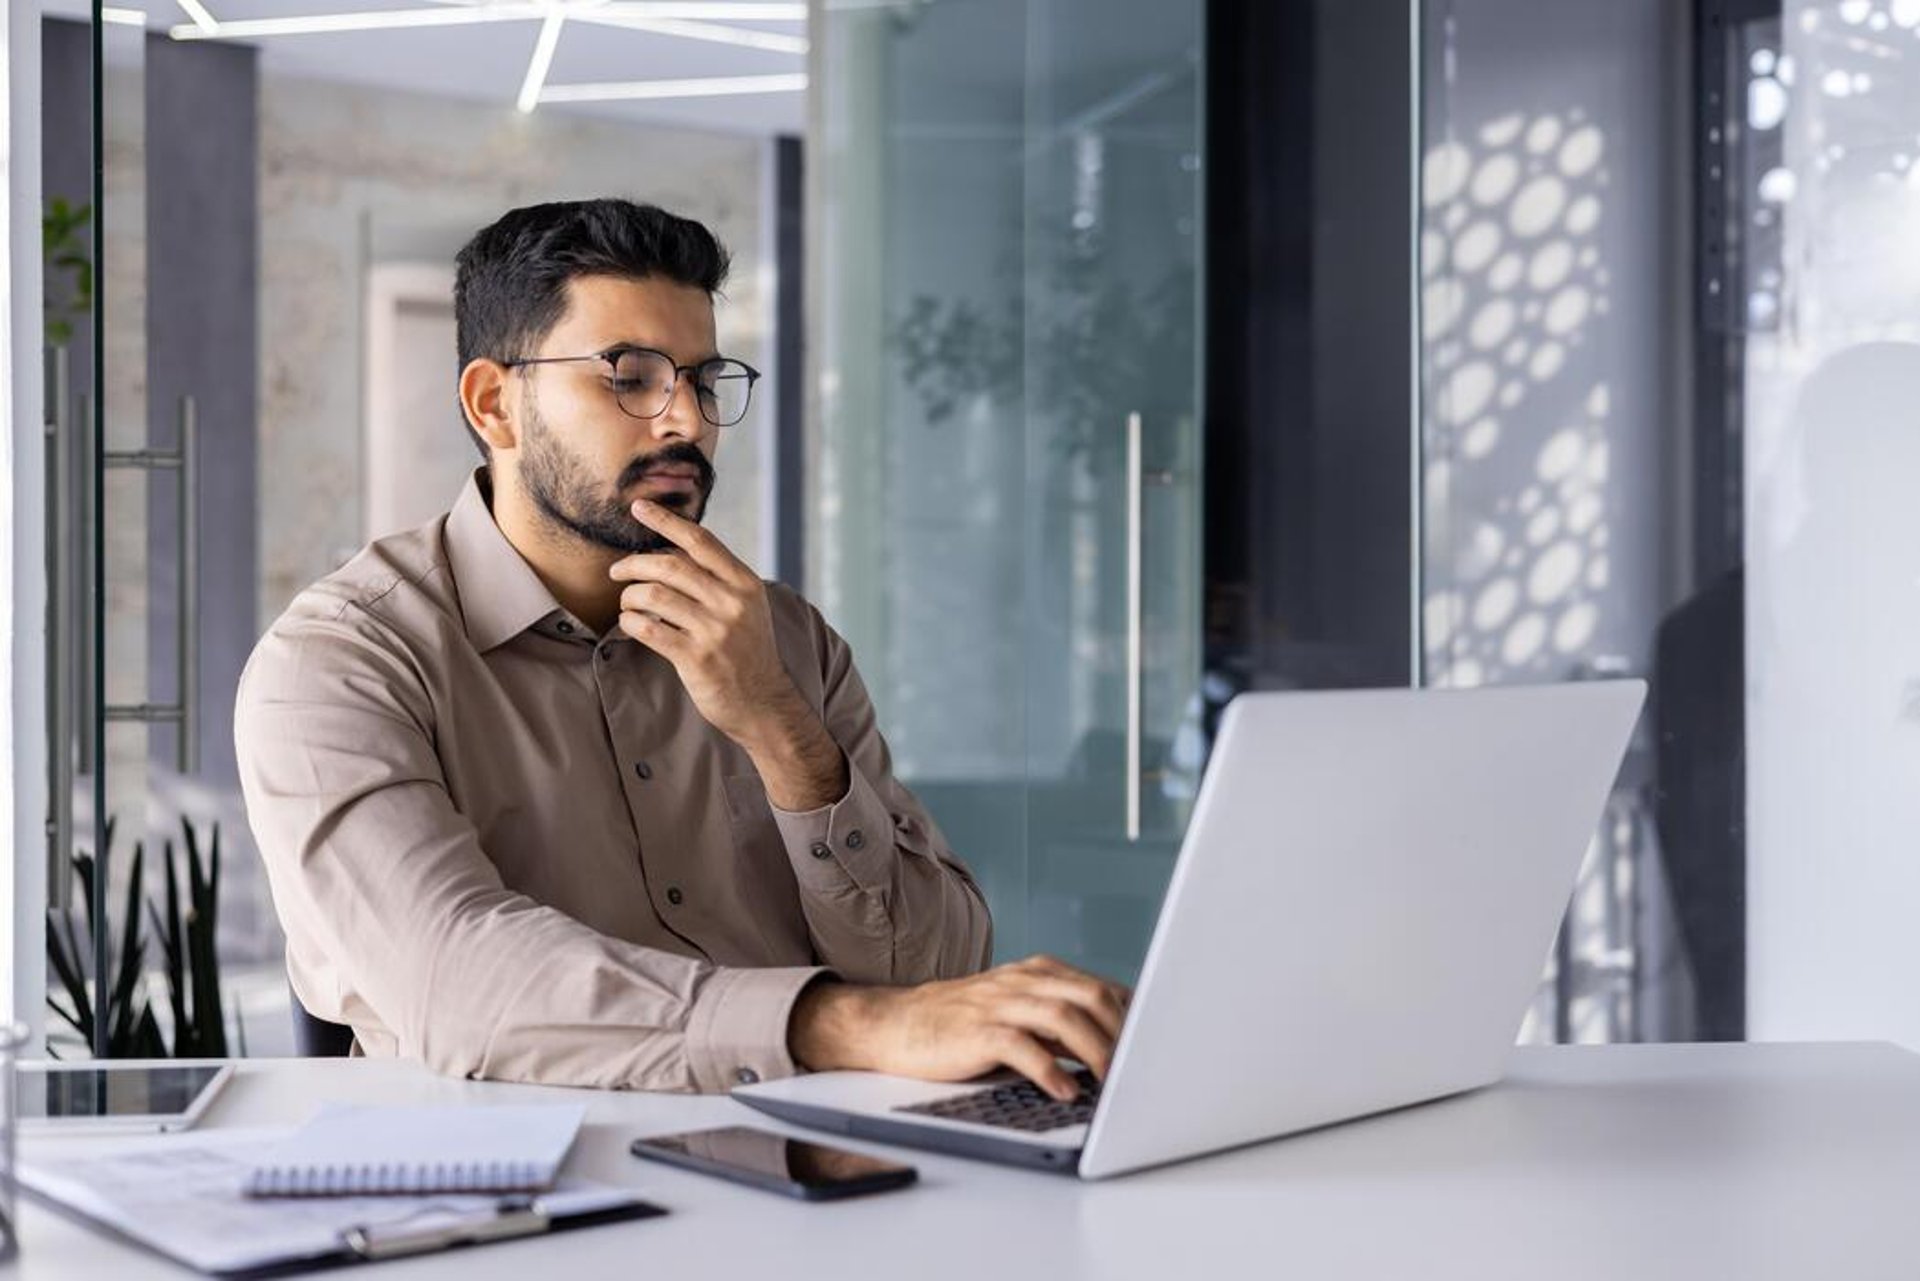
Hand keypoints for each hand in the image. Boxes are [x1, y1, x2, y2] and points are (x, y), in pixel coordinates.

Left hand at [611, 501, 846, 809]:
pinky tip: (629, 624)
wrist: (763, 701)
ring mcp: (715, 630)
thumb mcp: (746, 607)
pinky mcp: (696, 658)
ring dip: (630, 596)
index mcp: (744, 583)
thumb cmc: (746, 651)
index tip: (639, 506)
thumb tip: (672, 549)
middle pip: (670, 565)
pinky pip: (648, 629)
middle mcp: (732, 602)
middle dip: (634, 564)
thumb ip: (718, 579)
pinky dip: (630, 622)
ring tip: (627, 603)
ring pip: (654, 595)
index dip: (666, 520)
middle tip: (617, 571)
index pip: (700, 541)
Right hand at [787, 956, 1133, 1100]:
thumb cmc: (963, 1024)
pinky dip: (1049, 1070)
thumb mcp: (1018, 1012)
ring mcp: (998, 1003)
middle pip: (1090, 996)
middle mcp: (1022, 981)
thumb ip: (1062, 1023)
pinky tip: (1064, 1091)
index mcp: (1038, 973)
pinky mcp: (976, 1031)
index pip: (1101, 987)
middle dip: (1123, 1033)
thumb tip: (1117, 1046)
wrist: (898, 1024)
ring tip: (1113, 1084)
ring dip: (1096, 1052)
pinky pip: (1021, 1046)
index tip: (1156, 1046)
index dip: (1133, 1017)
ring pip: (1062, 1017)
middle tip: (1140, 1069)